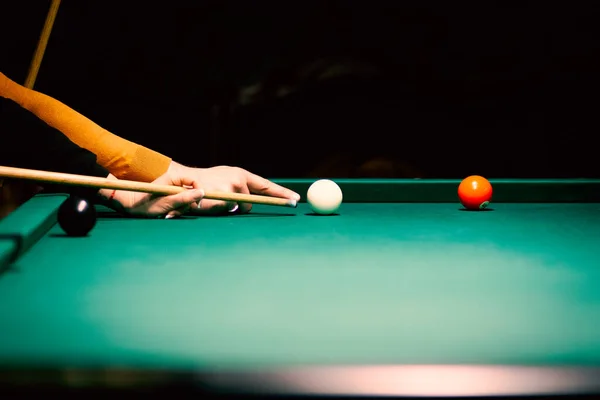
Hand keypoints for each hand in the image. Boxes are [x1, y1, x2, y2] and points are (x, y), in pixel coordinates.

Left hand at [100, 172, 204, 218]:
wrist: (126, 205)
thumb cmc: (143, 204)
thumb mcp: (166, 203)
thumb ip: (184, 198)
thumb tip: (202, 193)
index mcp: (172, 178)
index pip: (193, 181)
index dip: (199, 191)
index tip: (198, 204)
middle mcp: (173, 183)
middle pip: (191, 193)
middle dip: (186, 205)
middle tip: (175, 212)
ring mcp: (171, 190)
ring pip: (185, 200)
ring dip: (179, 210)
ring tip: (167, 215)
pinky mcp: (169, 198)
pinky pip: (178, 204)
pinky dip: (175, 211)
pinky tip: (166, 214)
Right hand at [167, 162, 300, 214]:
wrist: (182, 180)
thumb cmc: (206, 182)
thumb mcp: (226, 180)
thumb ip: (242, 187)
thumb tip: (255, 201)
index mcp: (241, 174)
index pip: (266, 185)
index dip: (282, 193)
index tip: (295, 199)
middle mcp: (238, 179)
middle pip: (250, 202)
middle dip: (241, 206)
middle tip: (224, 200)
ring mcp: (230, 188)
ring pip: (238, 208)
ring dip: (228, 208)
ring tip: (213, 199)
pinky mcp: (221, 197)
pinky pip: (226, 210)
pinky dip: (219, 210)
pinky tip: (209, 202)